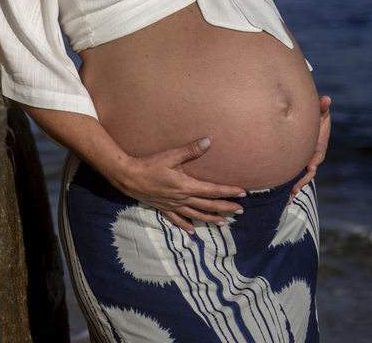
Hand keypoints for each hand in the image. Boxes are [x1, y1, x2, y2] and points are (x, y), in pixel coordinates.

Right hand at [106, 137, 246, 232]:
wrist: (128, 177)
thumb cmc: (149, 165)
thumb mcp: (170, 156)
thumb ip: (190, 150)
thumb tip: (208, 142)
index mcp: (186, 186)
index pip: (212, 190)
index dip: (228, 191)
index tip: (242, 193)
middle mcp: (182, 198)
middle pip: (208, 204)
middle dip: (225, 207)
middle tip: (240, 211)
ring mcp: (173, 205)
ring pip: (196, 214)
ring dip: (210, 218)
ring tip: (222, 222)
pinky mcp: (163, 207)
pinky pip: (177, 219)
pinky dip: (186, 225)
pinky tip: (193, 230)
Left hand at [291, 95, 330, 199]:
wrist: (305, 120)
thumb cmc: (314, 115)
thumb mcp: (319, 111)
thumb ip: (322, 106)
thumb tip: (326, 98)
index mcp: (319, 144)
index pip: (318, 153)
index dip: (315, 158)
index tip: (310, 164)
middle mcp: (313, 155)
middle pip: (309, 169)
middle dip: (303, 179)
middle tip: (294, 188)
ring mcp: (304, 160)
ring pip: (301, 175)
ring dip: (296, 186)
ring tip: (288, 196)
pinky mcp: (295, 163)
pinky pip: (293, 175)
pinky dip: (289, 186)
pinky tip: (283, 197)